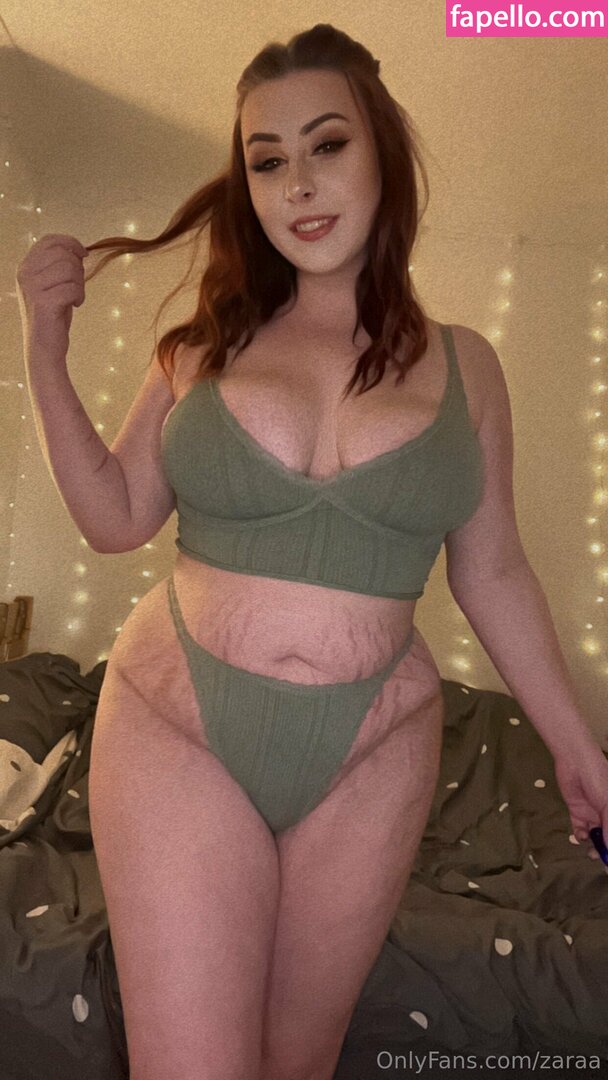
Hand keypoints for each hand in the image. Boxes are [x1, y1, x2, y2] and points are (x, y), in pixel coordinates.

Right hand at [16, 234, 89, 359]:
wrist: (44, 346)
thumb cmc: (52, 315)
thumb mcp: (52, 285)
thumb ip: (58, 266)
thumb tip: (78, 250)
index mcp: (25, 266)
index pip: (49, 241)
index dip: (70, 242)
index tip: (84, 254)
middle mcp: (24, 274)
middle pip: (63, 254)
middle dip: (78, 268)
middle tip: (78, 286)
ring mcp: (32, 287)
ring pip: (69, 269)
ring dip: (80, 284)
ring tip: (75, 297)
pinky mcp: (43, 302)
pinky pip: (73, 288)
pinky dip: (80, 296)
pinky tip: (75, 305)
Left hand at [553, 740, 607, 867]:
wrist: (575, 761)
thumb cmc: (599, 779)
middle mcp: (607, 814)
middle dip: (606, 851)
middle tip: (602, 860)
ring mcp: (593, 813)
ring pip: (595, 837)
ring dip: (594, 847)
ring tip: (591, 853)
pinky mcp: (577, 812)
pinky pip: (580, 829)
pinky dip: (581, 836)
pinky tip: (581, 834)